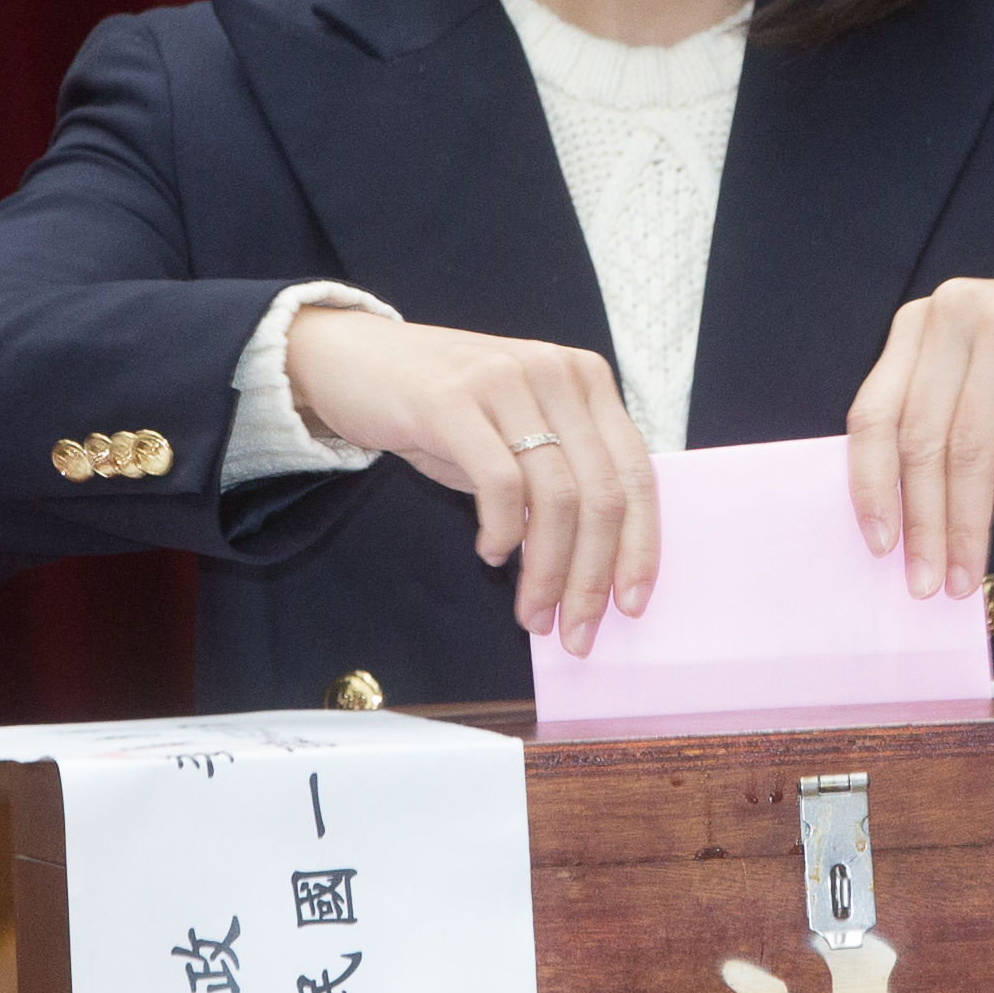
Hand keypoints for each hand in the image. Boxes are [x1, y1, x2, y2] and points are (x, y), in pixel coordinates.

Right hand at [279, 311, 657, 653]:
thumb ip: (560, 479)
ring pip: (556, 498)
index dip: (641, 547)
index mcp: (587, 379)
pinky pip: (500, 484)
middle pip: (600, 495)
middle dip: (591, 578)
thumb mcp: (516, 433)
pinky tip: (490, 552)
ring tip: (531, 611)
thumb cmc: (441, 408)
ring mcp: (507, 382)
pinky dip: (502, 532)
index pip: (635, 474)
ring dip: (546, 571)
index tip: (631, 605)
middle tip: (574, 632)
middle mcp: (556, 373)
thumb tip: (592, 569)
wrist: (352, 360)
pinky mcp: (453, 400)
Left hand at [844, 262, 993, 601]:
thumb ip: (939, 431)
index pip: (873, 413)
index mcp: (919, 323)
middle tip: (926, 582)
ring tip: (968, 572)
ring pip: (969, 448)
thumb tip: (907, 524)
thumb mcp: (983, 387)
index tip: (878, 546)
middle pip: (921, 438)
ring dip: (966, 524)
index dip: (869, 486)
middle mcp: (954, 313)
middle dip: (923, 523)